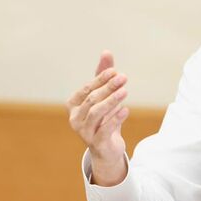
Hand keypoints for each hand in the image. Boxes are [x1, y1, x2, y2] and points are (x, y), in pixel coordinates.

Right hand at [66, 50, 129, 184]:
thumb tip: (106, 52)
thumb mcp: (104, 95)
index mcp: (74, 104)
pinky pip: (105, 129)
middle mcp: (75, 118)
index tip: (115, 71)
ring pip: (97, 113)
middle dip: (108, 88)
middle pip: (92, 99)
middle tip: (123, 78)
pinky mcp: (96, 143)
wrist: (107, 148)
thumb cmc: (104, 117)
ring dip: (112, 101)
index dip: (101, 79)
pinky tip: (126, 110)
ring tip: (125, 91)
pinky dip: (116, 119)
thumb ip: (103, 74)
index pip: (87, 88)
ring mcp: (84, 132)